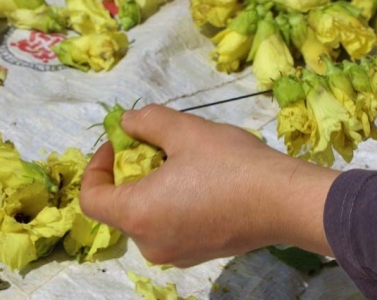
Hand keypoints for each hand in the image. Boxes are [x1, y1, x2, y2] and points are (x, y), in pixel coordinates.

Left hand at [79, 104, 338, 266]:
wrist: (284, 200)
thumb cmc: (231, 164)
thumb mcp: (185, 130)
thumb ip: (146, 122)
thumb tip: (126, 123)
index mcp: (137, 215)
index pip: (92, 198)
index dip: (97, 167)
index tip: (118, 144)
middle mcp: (150, 244)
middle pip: (121, 208)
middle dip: (130, 174)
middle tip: (156, 146)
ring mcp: (176, 254)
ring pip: (148, 218)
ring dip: (153, 189)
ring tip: (183, 162)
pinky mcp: (199, 255)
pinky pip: (172, 228)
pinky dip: (173, 206)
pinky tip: (203, 184)